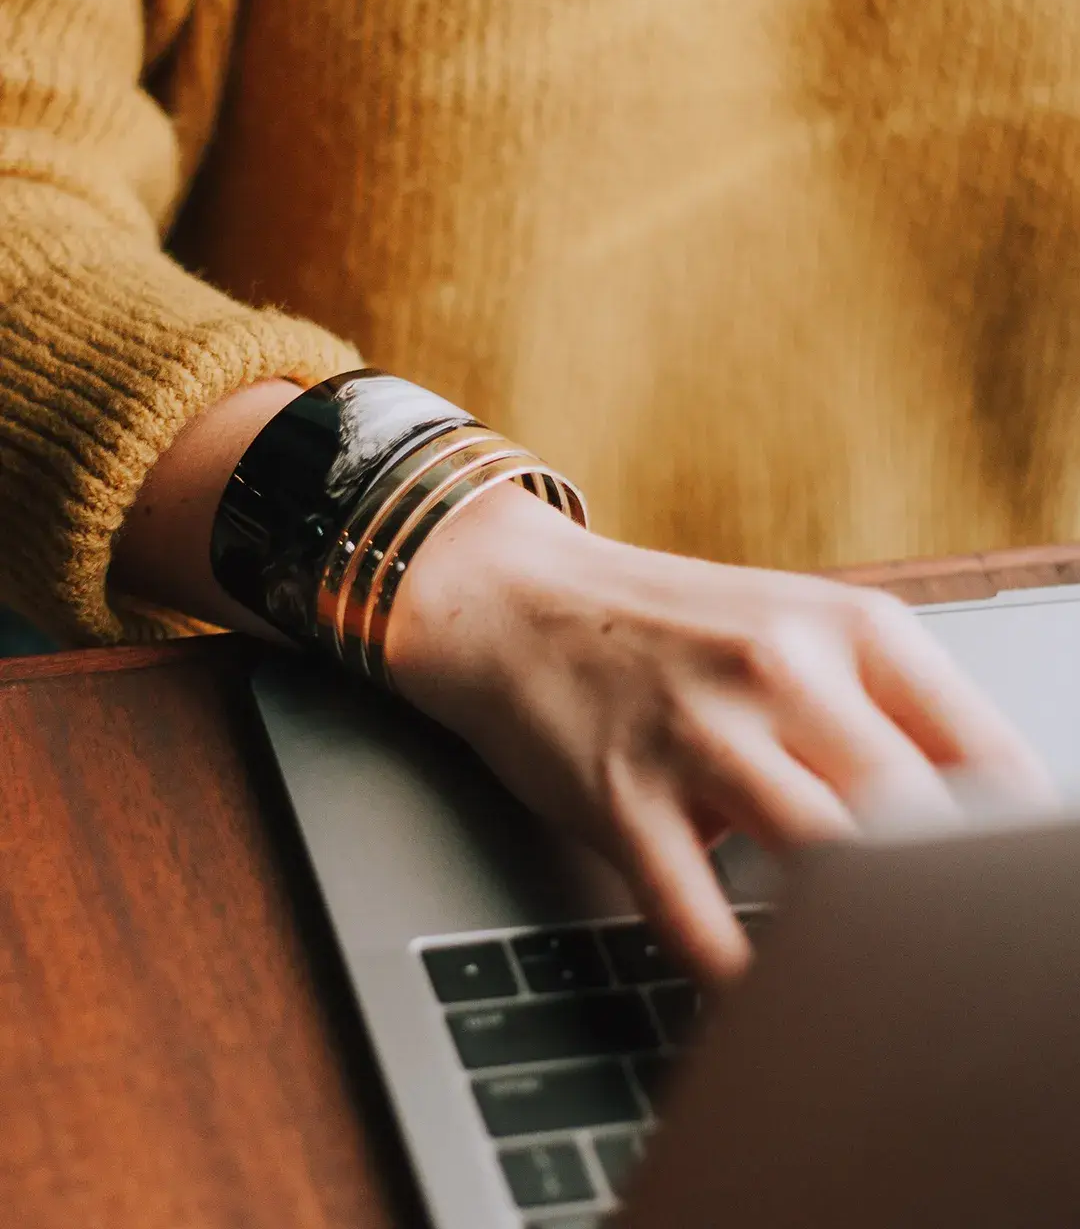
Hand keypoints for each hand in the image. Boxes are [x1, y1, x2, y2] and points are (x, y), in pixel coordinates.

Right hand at [386, 486, 1055, 979]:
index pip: (986, 754)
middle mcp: (781, 668)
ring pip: (822, 862)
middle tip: (953, 964)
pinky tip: (761, 996)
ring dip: (853, 941)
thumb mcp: (796, 632)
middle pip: (913, 816)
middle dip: (945, 906)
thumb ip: (888, 712)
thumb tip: (984, 829)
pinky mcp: (621, 793)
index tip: (1011, 909)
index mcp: (851, 626)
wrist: (518, 601)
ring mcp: (697, 731)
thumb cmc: (670, 629)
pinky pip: (696, 915)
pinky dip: (739, 977)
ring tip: (871, 988)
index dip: (1017, 850)